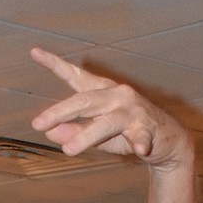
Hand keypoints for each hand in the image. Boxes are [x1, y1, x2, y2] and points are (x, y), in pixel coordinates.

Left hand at [30, 47, 192, 172]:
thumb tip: (50, 132)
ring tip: (68, 150)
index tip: (35, 52)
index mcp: (102, 92)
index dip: (56, 64)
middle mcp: (117, 95)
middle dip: (60, 112)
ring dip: (87, 136)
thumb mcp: (96, 134)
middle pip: (85, 100)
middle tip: (38, 124)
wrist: (167, 141)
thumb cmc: (127, 133)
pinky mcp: (149, 128)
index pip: (76, 77)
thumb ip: (75, 131)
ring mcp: (134, 111)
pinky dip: (140, 142)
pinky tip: (140, 149)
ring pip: (107, 121)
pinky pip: (142, 136)